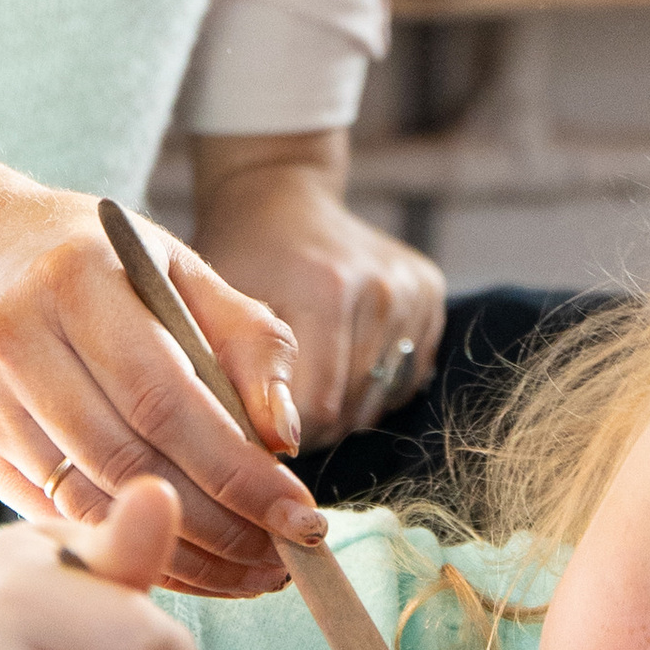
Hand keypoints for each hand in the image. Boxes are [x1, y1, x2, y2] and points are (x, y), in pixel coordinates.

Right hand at [0, 182, 322, 596]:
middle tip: (282, 558)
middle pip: (127, 459)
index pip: (163, 396)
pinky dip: (130, 550)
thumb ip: (249, 342)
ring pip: (90, 503)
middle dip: (217, 523)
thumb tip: (283, 437)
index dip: (235, 468)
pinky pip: (61, 521)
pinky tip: (189, 563)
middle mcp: (16, 338)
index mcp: (76, 279)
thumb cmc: (108, 270)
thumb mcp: (184, 274)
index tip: (297, 514)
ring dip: (180, 553)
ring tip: (247, 570)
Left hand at [192, 135, 445, 447]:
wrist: (281, 195)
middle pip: (353, 409)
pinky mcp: (430, 293)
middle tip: (275, 405)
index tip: (254, 431)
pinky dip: (371, 384)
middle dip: (311, 425)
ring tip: (306, 378)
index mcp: (327, 290)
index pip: (318, 409)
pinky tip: (339, 358)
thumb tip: (262, 454)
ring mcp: (412, 291)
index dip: (282, 434)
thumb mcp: (219, 310)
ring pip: (381, 398)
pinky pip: (405, 376)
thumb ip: (240, 378)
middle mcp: (382, 290)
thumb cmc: (240, 257)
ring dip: (342, 407)